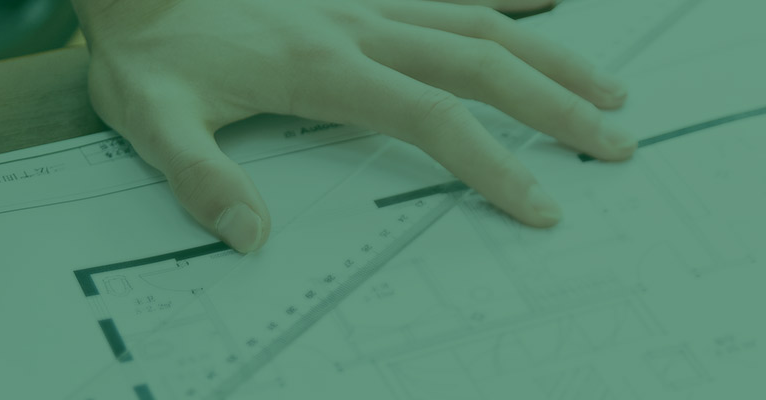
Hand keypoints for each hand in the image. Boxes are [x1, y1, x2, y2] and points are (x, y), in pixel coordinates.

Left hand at [73, 0, 636, 252]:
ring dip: (551, 54)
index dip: (493, 163)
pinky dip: (504, 5)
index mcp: (321, 63)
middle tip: (615, 144)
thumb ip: (201, 177)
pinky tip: (541, 16)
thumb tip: (251, 236)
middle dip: (557, 105)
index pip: (431, 118)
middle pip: (482, 62)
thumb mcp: (154, 119)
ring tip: (608, 90)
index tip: (538, 204)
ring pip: (480, 19)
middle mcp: (357, 23)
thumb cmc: (150, 51)